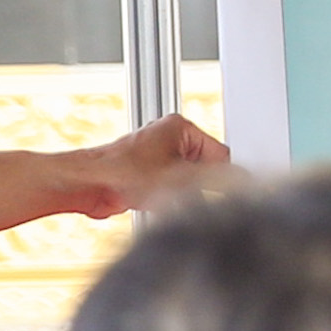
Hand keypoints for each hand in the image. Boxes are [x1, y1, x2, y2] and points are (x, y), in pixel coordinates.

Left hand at [53, 113, 231, 220]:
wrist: (88, 185)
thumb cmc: (121, 173)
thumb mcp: (180, 178)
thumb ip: (217, 180)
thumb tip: (243, 182)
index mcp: (180, 127)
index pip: (221, 153)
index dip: (223, 177)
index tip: (229, 195)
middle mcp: (170, 138)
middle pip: (206, 169)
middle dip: (200, 187)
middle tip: (185, 196)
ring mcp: (160, 156)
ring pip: (190, 182)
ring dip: (184, 196)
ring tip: (167, 199)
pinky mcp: (150, 175)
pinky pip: (174, 189)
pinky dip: (172, 200)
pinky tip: (159, 203)